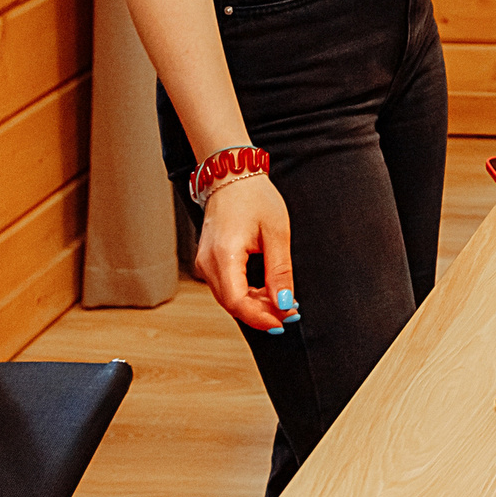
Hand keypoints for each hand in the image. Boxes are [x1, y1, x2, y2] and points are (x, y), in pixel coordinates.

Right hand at [197, 172, 298, 332]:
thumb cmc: (254, 197)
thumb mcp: (277, 233)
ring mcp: (204, 262)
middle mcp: (207, 262)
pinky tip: (266, 291)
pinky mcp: (208, 261)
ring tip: (283, 301)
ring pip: (229, 298)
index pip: (237, 301)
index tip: (285, 321)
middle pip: (232, 304)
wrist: (232, 176)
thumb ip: (280, 272)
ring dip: (255, 305)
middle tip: (291, 313)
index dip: (261, 317)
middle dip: (262, 314)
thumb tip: (285, 304)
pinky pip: (226, 287)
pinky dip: (247, 294)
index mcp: (223, 254)